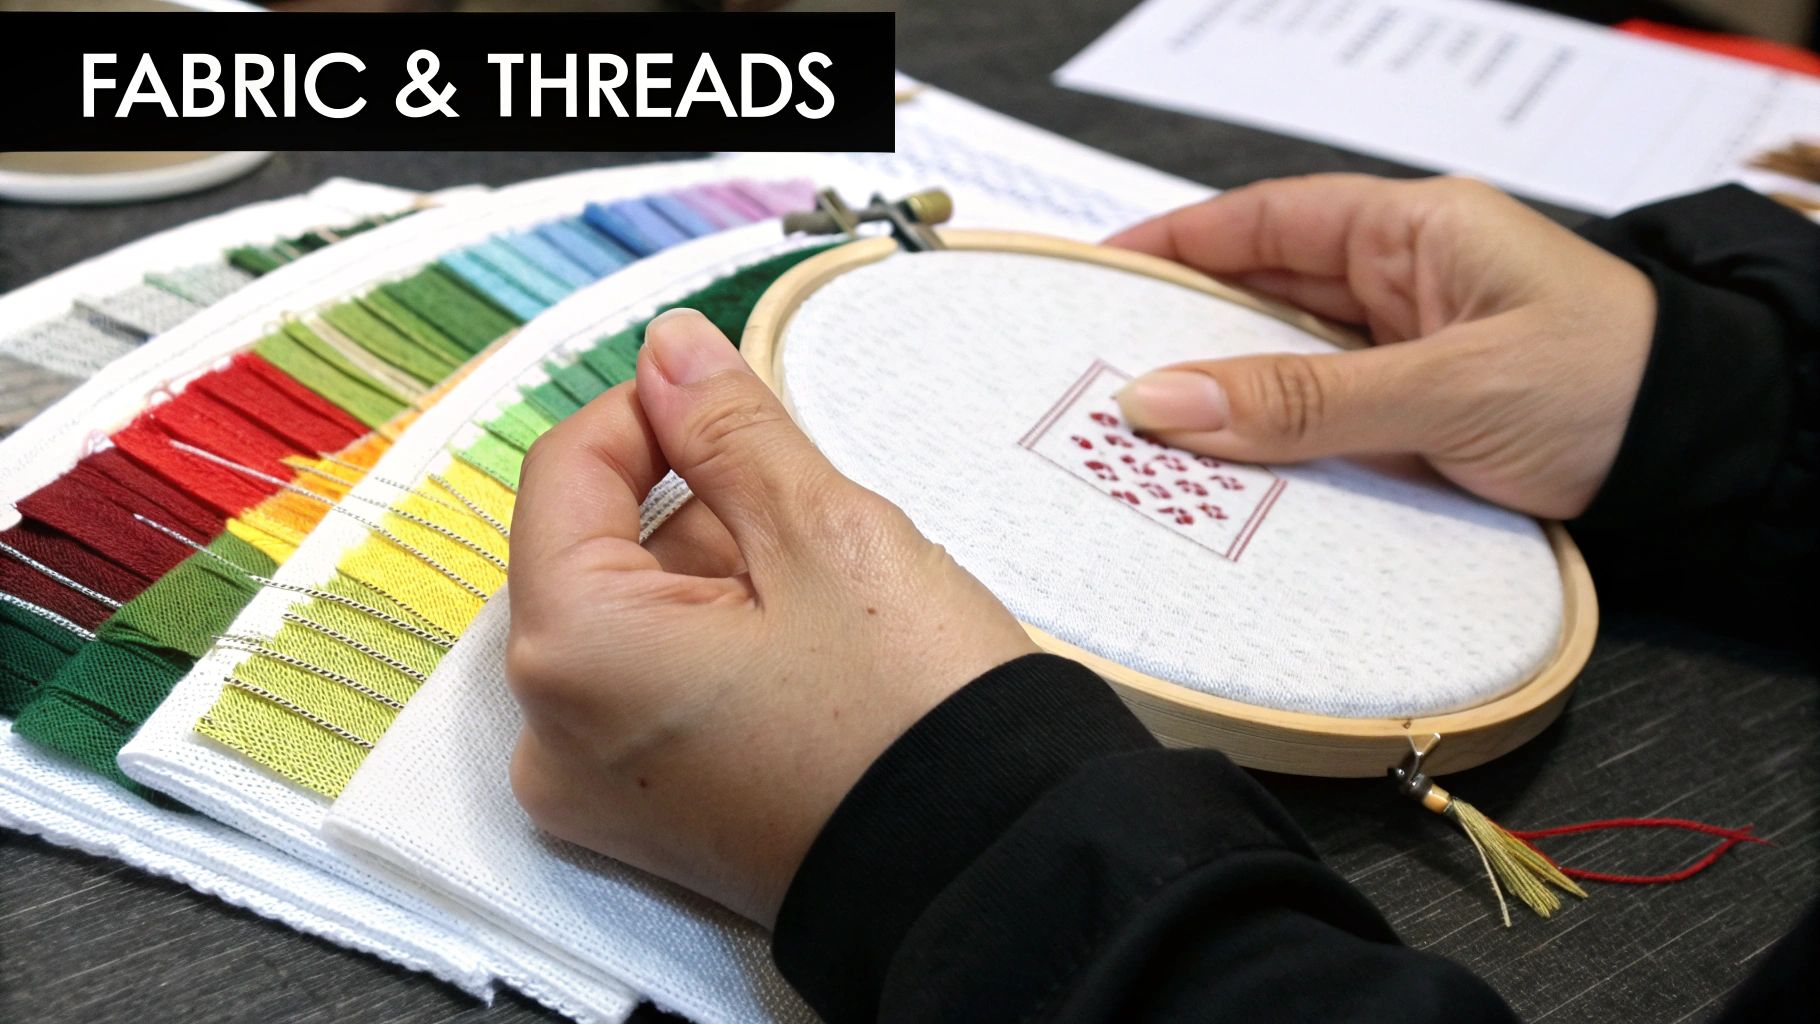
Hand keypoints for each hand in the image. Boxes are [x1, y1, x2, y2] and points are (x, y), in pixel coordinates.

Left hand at [504, 308, 1038, 926]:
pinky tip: (812, 662)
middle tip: (813, 535)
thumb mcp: (824, 534)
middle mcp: (553, 732)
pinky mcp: (651, 817)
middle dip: (704, 515)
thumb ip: (727, 427)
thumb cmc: (910, 725)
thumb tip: (669, 350)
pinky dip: (723, 649)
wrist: (988, 872)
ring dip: (723, 581)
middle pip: (601, 548)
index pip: (565, 469)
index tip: (727, 395)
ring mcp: (600, 786)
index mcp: (570, 652)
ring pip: (638, 615)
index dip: (651, 410)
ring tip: (832, 617)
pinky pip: (657, 687)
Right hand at [1106, 174, 1655, 518]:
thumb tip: (1170, 400)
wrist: (1703, 458)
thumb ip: (1303, 401)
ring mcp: (1400, 352)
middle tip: (1098, 369)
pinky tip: (1221, 466)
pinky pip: (1314, 422)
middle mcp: (1397, 282)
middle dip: (1180, 330)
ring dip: (1221, 395)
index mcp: (1410, 230)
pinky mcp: (1408, 417)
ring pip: (1280, 364)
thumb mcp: (1445, 388)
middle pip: (1258, 295)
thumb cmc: (1611, 383)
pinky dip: (1266, 442)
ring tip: (1140, 428)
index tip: (1097, 270)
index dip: (1174, 242)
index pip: (1262, 222)